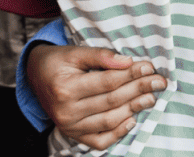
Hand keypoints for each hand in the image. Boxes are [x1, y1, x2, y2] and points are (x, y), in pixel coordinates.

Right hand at [26, 44, 163, 149]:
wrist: (34, 77)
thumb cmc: (56, 62)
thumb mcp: (73, 52)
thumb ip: (99, 56)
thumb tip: (127, 61)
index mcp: (65, 87)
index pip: (107, 82)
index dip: (130, 74)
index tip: (149, 67)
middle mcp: (67, 110)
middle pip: (111, 101)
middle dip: (139, 89)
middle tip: (159, 81)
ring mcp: (70, 126)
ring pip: (109, 120)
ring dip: (134, 109)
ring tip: (151, 97)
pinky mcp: (73, 135)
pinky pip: (100, 140)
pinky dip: (118, 132)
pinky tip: (132, 119)